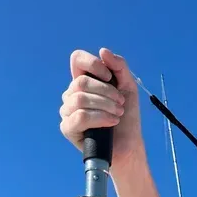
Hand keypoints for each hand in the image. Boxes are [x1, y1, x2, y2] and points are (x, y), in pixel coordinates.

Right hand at [59, 48, 143, 168]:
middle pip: (81, 82)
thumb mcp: (128, 87)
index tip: (110, 77)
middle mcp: (72, 94)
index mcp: (83, 81)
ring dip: (105, 106)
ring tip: (118, 114)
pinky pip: (80, 117)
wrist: (129, 144)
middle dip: (106, 92)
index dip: (94, 64)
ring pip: (80, 99)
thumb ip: (119, 67)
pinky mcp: (67, 128)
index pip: (77, 59)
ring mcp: (67, 111)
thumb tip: (103, 51)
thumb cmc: (127, 117)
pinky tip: (111, 122)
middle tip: (120, 103)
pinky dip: (100, 118)